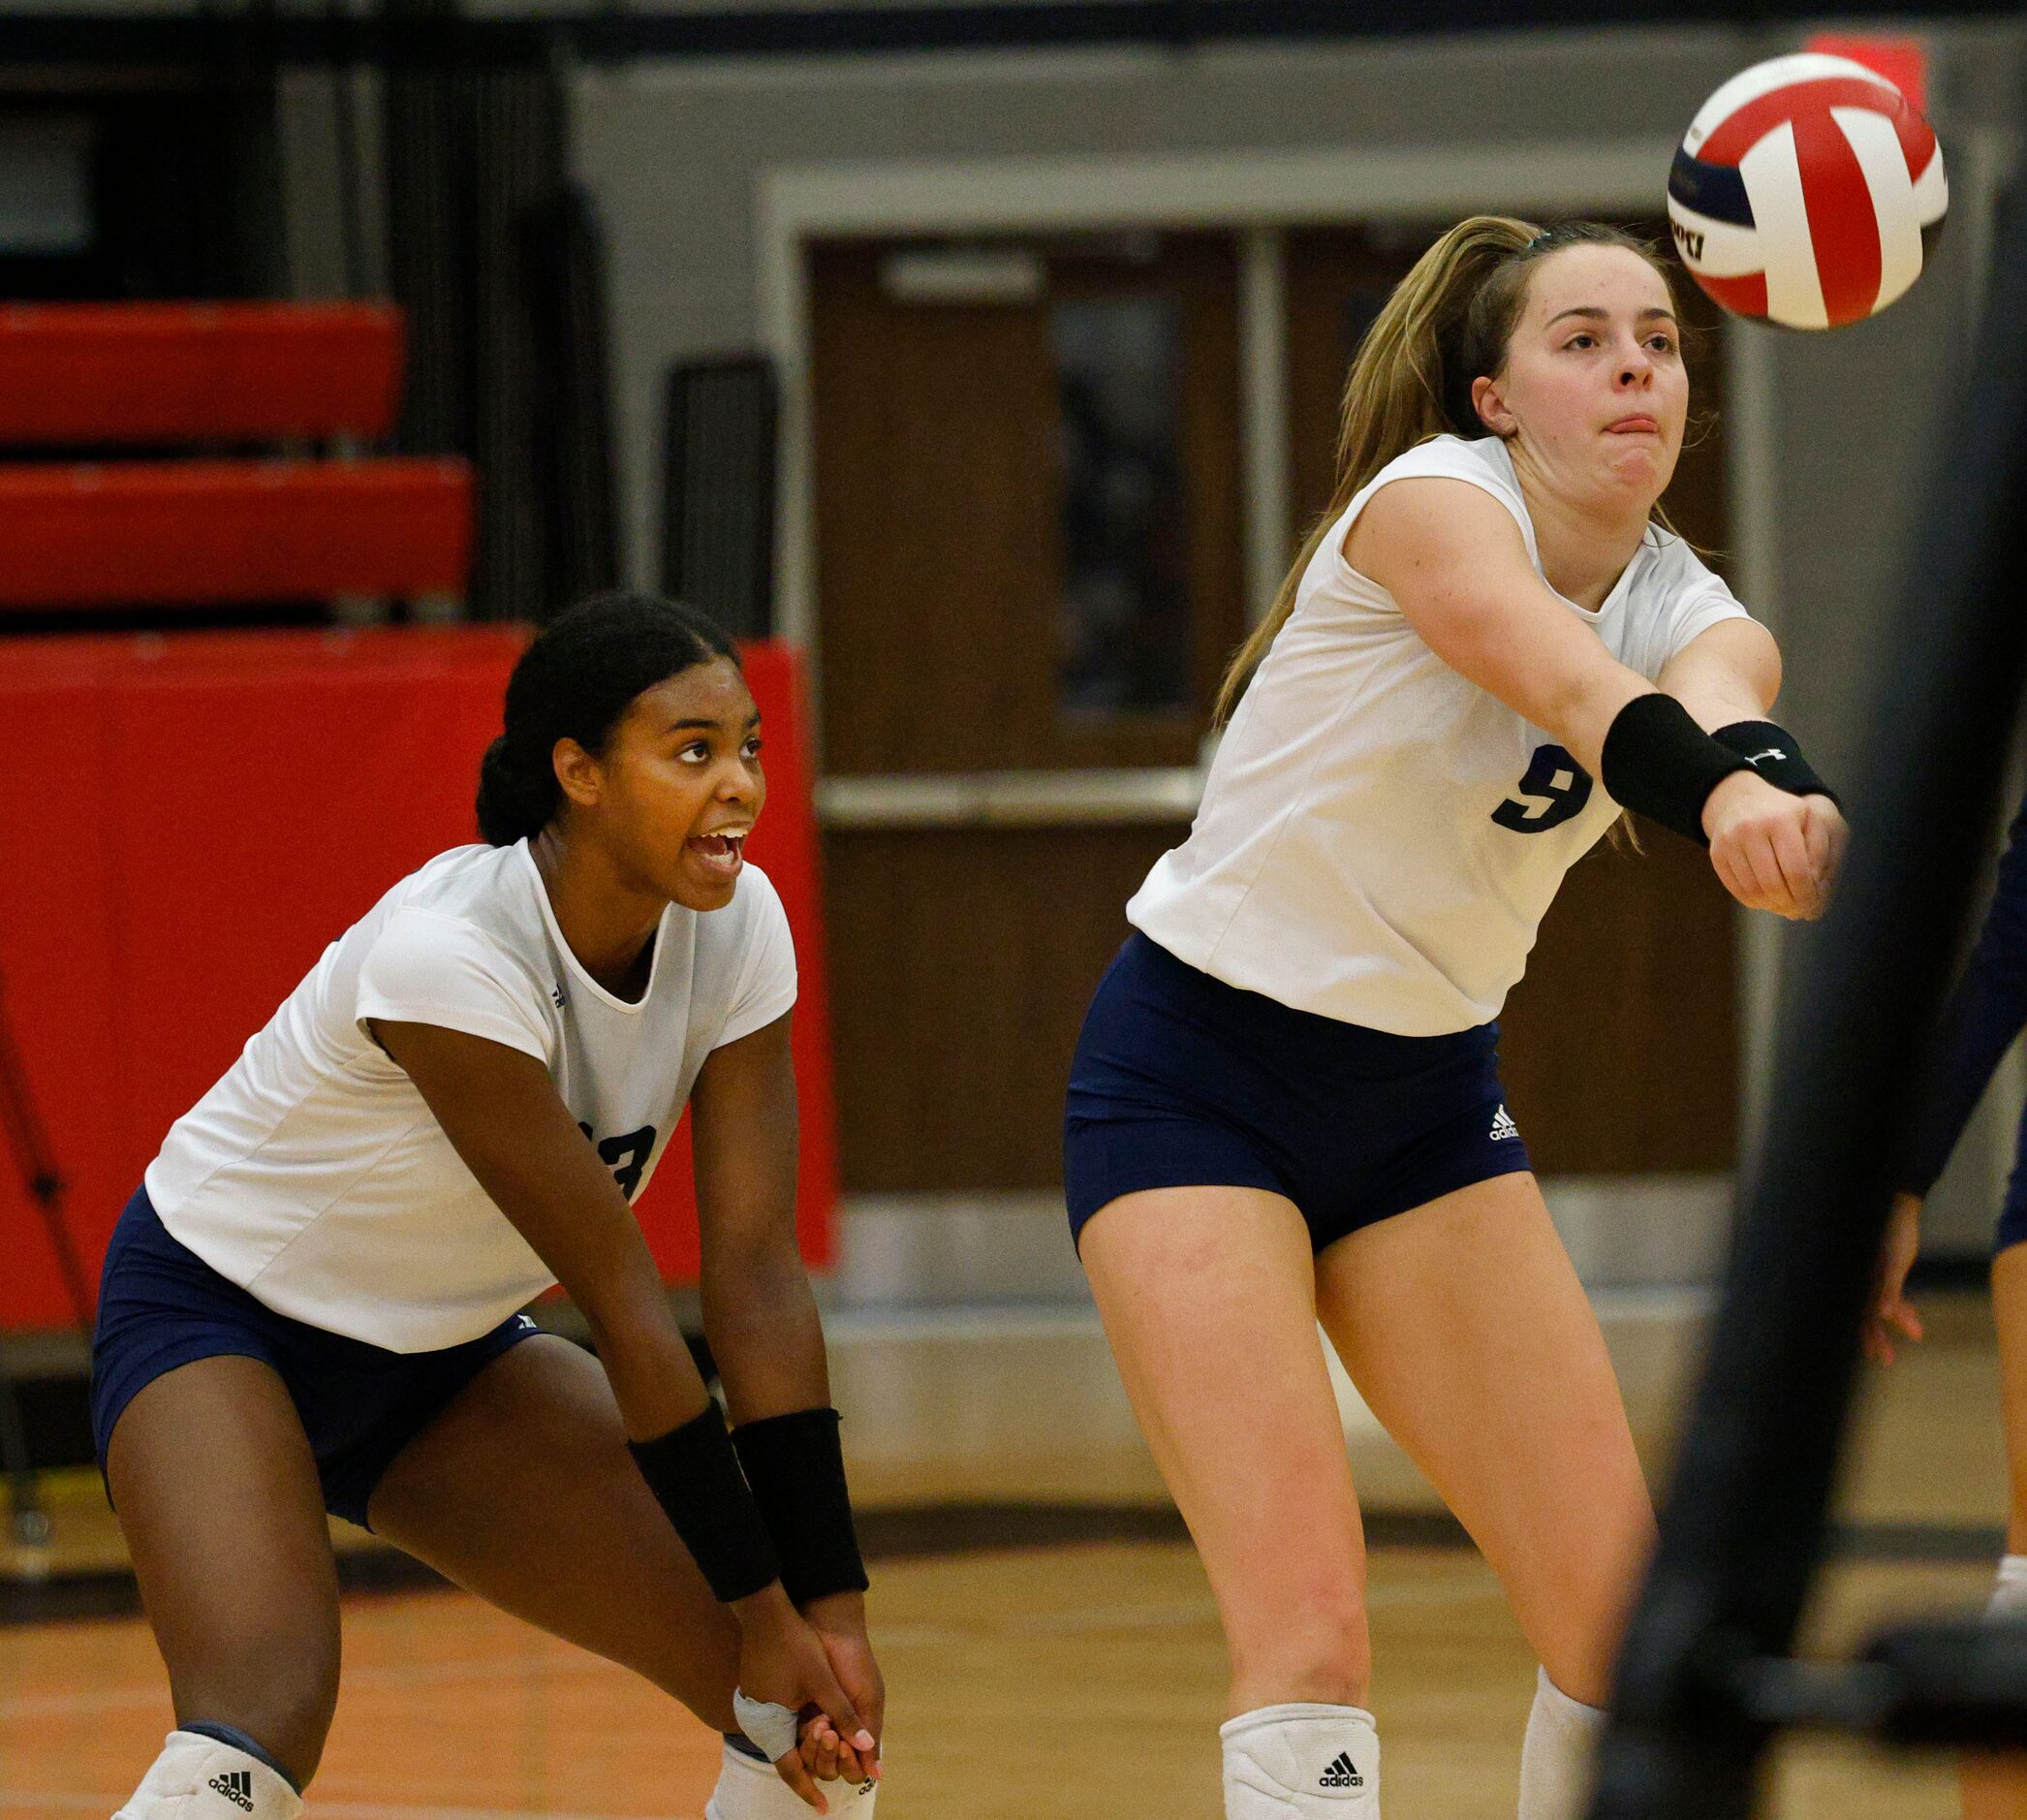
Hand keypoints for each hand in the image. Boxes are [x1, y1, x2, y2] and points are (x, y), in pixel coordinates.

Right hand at [732, 1586, 876, 1812]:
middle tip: (827, 1783)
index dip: (808, 1791)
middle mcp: (759, 1723)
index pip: (791, 1771)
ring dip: (805, 1747)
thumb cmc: (794, 1645)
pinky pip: (777, 1722)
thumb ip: (845, 1717)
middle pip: (786, 1758)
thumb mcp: (823, 1683)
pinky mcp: (757, 1695)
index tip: (823, 1809)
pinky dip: (795, 1730)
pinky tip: (812, 1728)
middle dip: (810, 1767)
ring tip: (826, 1757)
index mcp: (772, 1726)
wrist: (764, 1611)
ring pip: (783, 1740)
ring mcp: (755, 1709)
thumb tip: (868, 1747)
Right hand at [1703, 774, 1846, 920]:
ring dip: (1771, 905)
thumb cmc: (1783, 813)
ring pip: (1752, 890)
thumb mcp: (1809, 820)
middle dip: (1789, 903)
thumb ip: (1819, 850)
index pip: (1795, 870)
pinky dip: (1753, 901)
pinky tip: (1766, 900)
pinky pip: (1736, 888)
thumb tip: (1814, 886)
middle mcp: (1750, 829)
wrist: (1740, 799)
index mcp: (1780, 820)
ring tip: (1784, 906)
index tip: (1812, 905)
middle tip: (1798, 910)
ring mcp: (1729, 842)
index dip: (1806, 894)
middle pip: (1772, 883)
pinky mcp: (1716, 854)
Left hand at [1864, 1193, 1925, 1364]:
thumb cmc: (1889, 1237)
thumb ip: (1890, 1292)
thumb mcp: (1893, 1269)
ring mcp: (1873, 1269)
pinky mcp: (1887, 1260)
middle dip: (1874, 1336)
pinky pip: (1886, 1282)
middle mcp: (1863, 1277)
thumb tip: (1889, 1315)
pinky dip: (1888, 1299)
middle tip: (1886, 1360)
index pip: (1863, 1312)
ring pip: (1875, 1301)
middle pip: (1865, 1311)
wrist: (1894, 1207)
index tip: (1875, 1355)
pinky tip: (1886, 1314)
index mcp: (1864, 1281)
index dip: (1867, 1334)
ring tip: (1895, 1343)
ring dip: (1886, 1323)